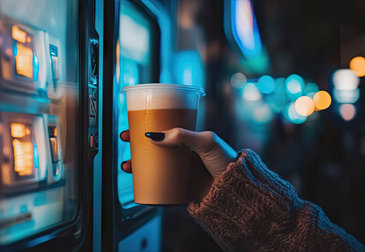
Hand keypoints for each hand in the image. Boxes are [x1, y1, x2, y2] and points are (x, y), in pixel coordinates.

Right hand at [120, 128, 236, 201]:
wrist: (237, 189)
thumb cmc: (227, 161)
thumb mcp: (207, 141)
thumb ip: (183, 136)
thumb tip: (155, 136)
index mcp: (189, 141)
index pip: (163, 131)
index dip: (146, 128)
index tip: (132, 127)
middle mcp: (183, 156)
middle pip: (154, 150)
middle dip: (136, 147)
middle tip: (126, 144)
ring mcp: (181, 173)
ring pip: (153, 168)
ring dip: (137, 167)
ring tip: (128, 167)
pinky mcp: (181, 190)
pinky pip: (160, 187)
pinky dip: (147, 185)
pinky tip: (139, 184)